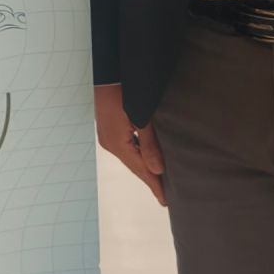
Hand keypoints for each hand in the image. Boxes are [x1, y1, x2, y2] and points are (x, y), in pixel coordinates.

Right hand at [94, 82, 165, 206]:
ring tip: (159, 180)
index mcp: (118, 144)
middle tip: (165, 194)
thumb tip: (158, 170)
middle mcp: (110, 144)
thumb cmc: (125, 92)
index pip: (140, 170)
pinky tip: (147, 158)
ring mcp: (107, 137)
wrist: (108, 73)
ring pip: (130, 157)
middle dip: (150, 179)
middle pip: (134, 166)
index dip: (154, 185)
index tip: (165, 200)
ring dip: (144, 168)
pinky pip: (126, 149)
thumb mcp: (142, 118)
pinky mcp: (109, 129)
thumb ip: (150, 145)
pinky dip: (137, 156)